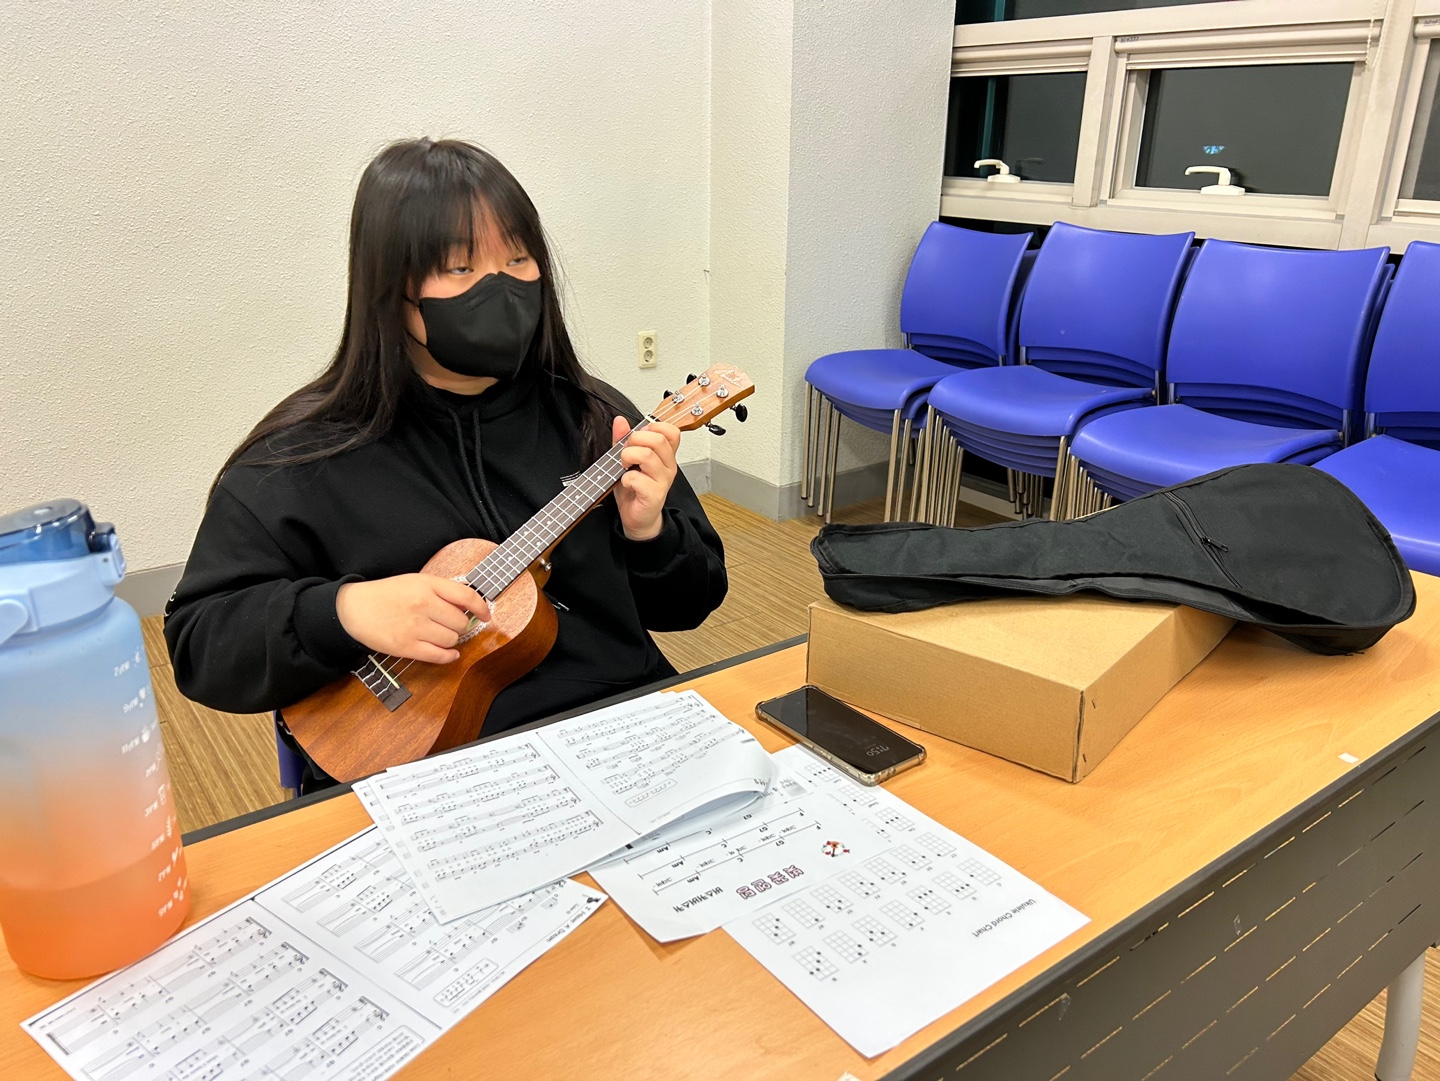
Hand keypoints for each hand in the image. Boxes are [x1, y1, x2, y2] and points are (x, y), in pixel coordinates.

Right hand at [335, 574, 490, 663]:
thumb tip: (468, 606)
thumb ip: (440, 591)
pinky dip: (449, 656)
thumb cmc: (385, 594)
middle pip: (460, 622)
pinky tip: (450, 653)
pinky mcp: (406, 646)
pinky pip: (438, 656)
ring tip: (440, 635)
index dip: (481, 607)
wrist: (353, 609)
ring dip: (451, 640)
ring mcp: (414, 627)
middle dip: (460, 625)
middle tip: (450, 625)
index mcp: (426, 585)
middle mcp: (423, 605)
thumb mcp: (414, 581)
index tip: (485, 614)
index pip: (466, 596)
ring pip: (451, 640)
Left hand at [613, 416, 679, 541]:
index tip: (640, 435)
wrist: (637, 518)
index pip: (671, 432)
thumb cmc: (635, 489)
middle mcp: (668, 466)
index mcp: (665, 455)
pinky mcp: (655, 495)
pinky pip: (638, 478)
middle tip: (626, 452)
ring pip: (647, 455)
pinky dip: (626, 478)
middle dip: (635, 440)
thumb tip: (620, 421)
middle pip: (657, 439)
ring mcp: (663, 481)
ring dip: (628, 457)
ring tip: (624, 466)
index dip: (654, 427)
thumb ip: (623, 439)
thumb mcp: (626, 460)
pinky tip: (626, 482)